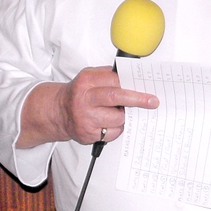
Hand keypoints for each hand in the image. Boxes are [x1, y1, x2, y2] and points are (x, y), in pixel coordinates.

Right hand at [18, 67, 158, 148]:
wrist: (58, 112)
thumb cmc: (79, 94)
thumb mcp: (89, 77)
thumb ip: (108, 76)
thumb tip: (134, 79)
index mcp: (87, 81)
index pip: (115, 80)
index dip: (132, 85)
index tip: (147, 87)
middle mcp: (85, 99)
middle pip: (116, 97)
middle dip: (137, 100)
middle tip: (152, 102)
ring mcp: (86, 118)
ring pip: (118, 118)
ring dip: (124, 117)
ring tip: (118, 113)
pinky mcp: (88, 133)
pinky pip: (112, 133)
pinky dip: (115, 129)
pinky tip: (108, 123)